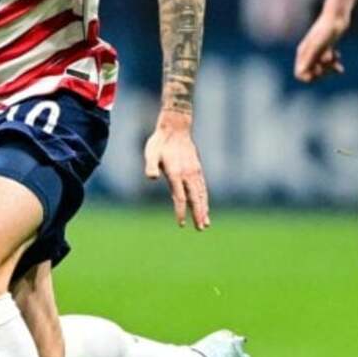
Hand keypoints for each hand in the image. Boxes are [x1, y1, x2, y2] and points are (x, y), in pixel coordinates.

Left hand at [144, 111, 209, 229]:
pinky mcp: (198, 169)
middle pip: (195, 198)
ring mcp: (195, 172)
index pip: (180, 197)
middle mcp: (188, 174)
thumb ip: (151, 165)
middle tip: (201, 228)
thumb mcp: (151, 152)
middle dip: (198, 214)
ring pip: (201, 194)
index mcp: (176, 173)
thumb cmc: (160, 142)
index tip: (181, 223)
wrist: (175, 127)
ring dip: (204, 209)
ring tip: (206, 223)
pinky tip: (205, 206)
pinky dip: (205, 198)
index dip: (181, 211)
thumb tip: (151, 177)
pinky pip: (203, 187)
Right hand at [294, 12, 348, 81]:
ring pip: (322, 69)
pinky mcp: (327, 49)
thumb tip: (300, 72)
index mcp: (303, 53)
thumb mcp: (317, 45)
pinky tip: (338, 56)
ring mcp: (318, 51)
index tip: (319, 71)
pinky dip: (335, 64)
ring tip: (336, 60)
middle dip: (322, 72)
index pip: (300, 73)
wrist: (337, 17)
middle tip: (329, 64)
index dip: (309, 77)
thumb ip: (309, 58)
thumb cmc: (326, 30)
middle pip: (311, 73)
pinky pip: (329, 64)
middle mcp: (308, 53)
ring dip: (330, 68)